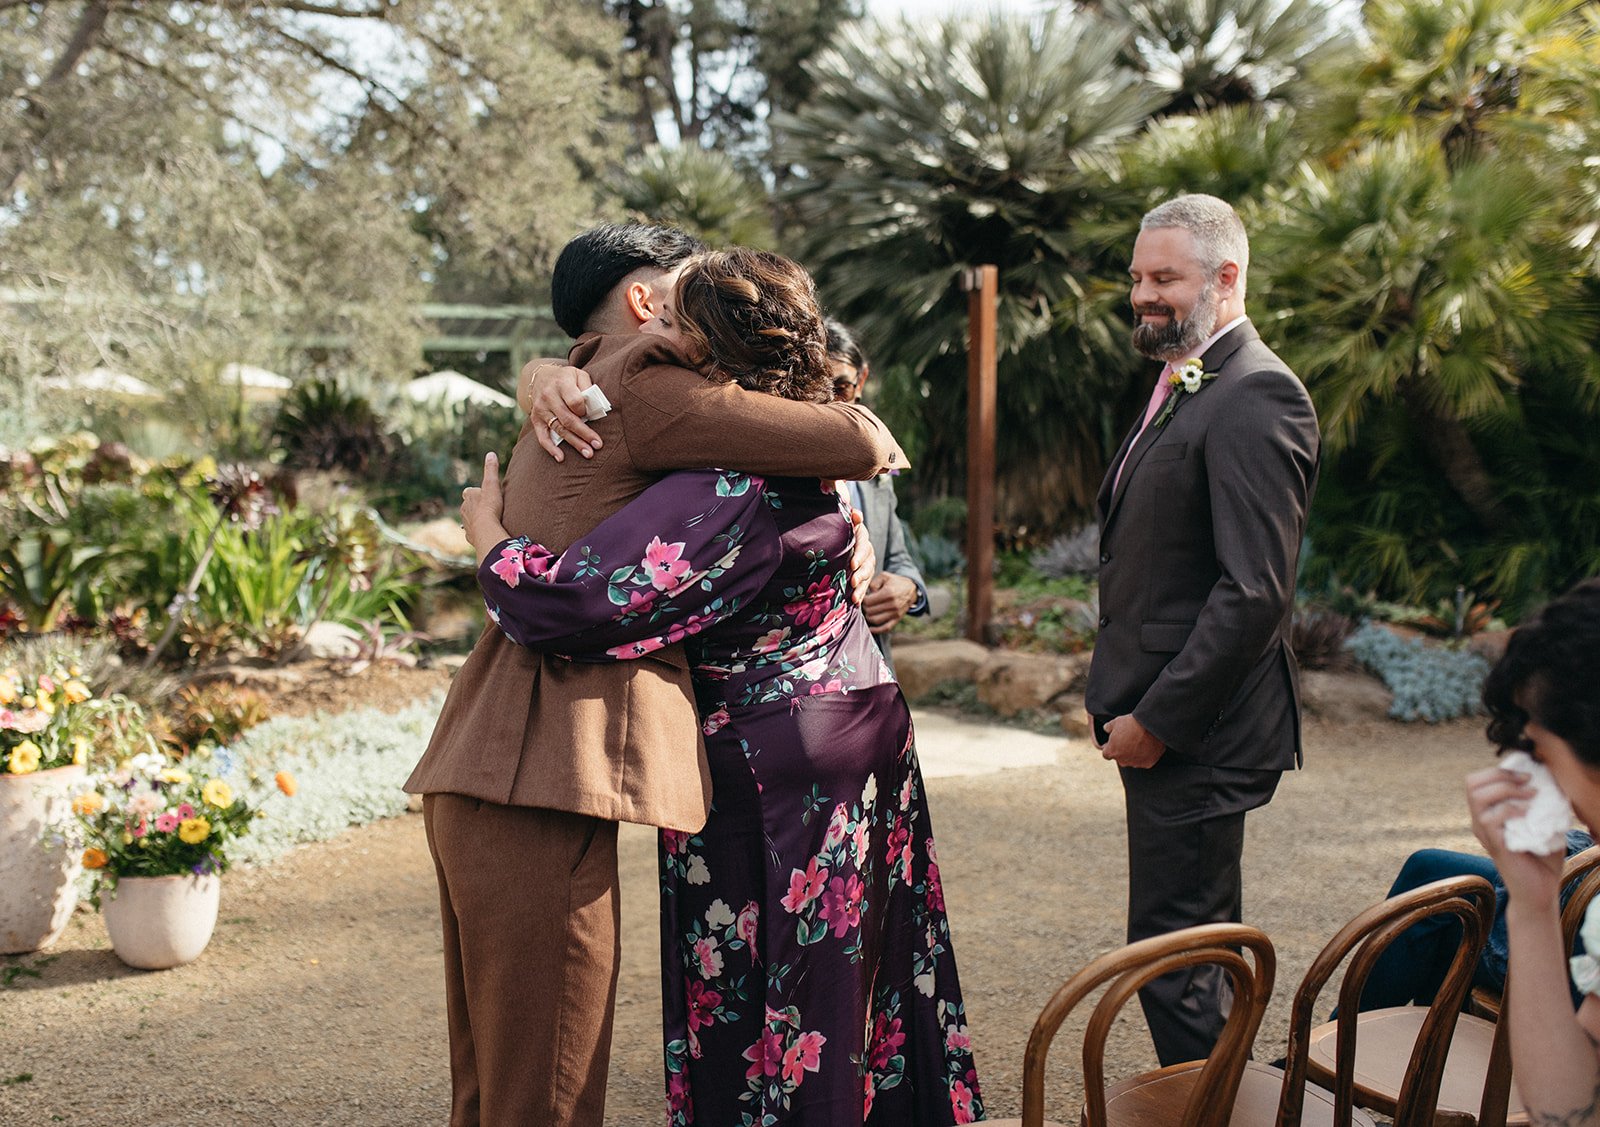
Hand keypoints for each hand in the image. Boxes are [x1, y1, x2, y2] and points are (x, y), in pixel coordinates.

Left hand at [460, 453, 509, 565]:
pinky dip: (478, 532)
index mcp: (468, 496)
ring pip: (470, 519)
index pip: (470, 492)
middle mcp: (464, 510)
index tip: (485, 494)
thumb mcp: (492, 485)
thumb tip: (491, 453)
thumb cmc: (490, 506)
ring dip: (477, 519)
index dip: (477, 493)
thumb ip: (491, 469)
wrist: (486, 530)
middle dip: (476, 506)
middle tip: (489, 508)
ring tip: (489, 521)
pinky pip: (473, 533)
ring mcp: (466, 524)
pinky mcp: (470, 536)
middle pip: (468, 506)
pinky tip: (486, 533)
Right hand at [522, 359, 601, 460]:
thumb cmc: (566, 378)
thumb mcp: (578, 374)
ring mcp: (540, 409)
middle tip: (597, 445)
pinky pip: (542, 436)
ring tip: (588, 453)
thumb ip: (588, 388)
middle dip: (584, 434)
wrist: (541, 377)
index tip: (590, 415)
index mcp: (561, 383)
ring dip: (574, 443)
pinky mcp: (535, 419)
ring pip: (559, 429)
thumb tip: (594, 407)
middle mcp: (549, 396)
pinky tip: (561, 458)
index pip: (575, 401)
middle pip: (568, 419)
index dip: (584, 411)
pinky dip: (551, 448)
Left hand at [848, 511, 875, 604]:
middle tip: (853, 581)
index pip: (863, 545)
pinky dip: (860, 594)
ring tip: (854, 596)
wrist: (843, 542)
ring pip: (867, 576)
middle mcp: (867, 551)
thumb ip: (851, 517)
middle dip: (861, 573)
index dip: (859, 555)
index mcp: (862, 537)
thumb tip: (855, 513)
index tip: (852, 564)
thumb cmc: (841, 530)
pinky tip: (856, 602)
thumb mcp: (847, 524)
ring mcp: (867, 564)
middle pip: (868, 563)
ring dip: (861, 587)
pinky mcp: (865, 575)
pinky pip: (865, 585)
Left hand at [863, 572, 918, 633]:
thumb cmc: (895, 582)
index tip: (864, 598)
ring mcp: (895, 613)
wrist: (911, 589)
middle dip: (865, 608)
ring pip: (875, 620)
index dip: (863, 600)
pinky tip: (870, 628)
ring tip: (868, 611)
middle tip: (865, 604)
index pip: (868, 601)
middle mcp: (892, 604)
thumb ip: (873, 583)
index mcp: (888, 593)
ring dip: (868, 616)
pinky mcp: (897, 619)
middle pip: (870, 611)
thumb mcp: (884, 576)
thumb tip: (867, 594)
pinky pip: (885, 628)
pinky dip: (876, 630)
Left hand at [1101, 714, 1164, 768]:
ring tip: (1139, 741)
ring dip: (1132, 754)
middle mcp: (1122, 761)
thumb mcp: (1116, 722)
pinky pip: (1143, 761)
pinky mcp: (1147, 764)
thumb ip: (1108, 727)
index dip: (1110, 747)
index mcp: (1111, 752)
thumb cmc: (1132, 724)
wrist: (1151, 727)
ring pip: (1131, 760)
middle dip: (1122, 751)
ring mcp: (1135, 763)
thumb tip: (1106, 729)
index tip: (1115, 741)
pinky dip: (1144, 756)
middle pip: (1119, 758)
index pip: (1106, 754)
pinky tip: (1147, 746)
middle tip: (1128, 740)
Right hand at [1466, 764, 1562, 907]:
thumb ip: (1539, 803)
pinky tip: (1528, 812)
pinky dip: (1510, 809)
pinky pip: (1490, 818)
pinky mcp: (1493, 844)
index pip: (1477, 781)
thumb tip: (1547, 779)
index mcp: (1487, 814)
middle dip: (1501, 774)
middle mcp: (1479, 821)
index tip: (1525, 773)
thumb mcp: (1541, 822)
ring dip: (1506, 789)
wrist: (1540, 890)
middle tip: (1527, 780)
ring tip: (1531, 794)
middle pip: (1472, 783)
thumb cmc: (1542, 858)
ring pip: (1477, 796)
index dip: (1498, 770)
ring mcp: (1484, 833)